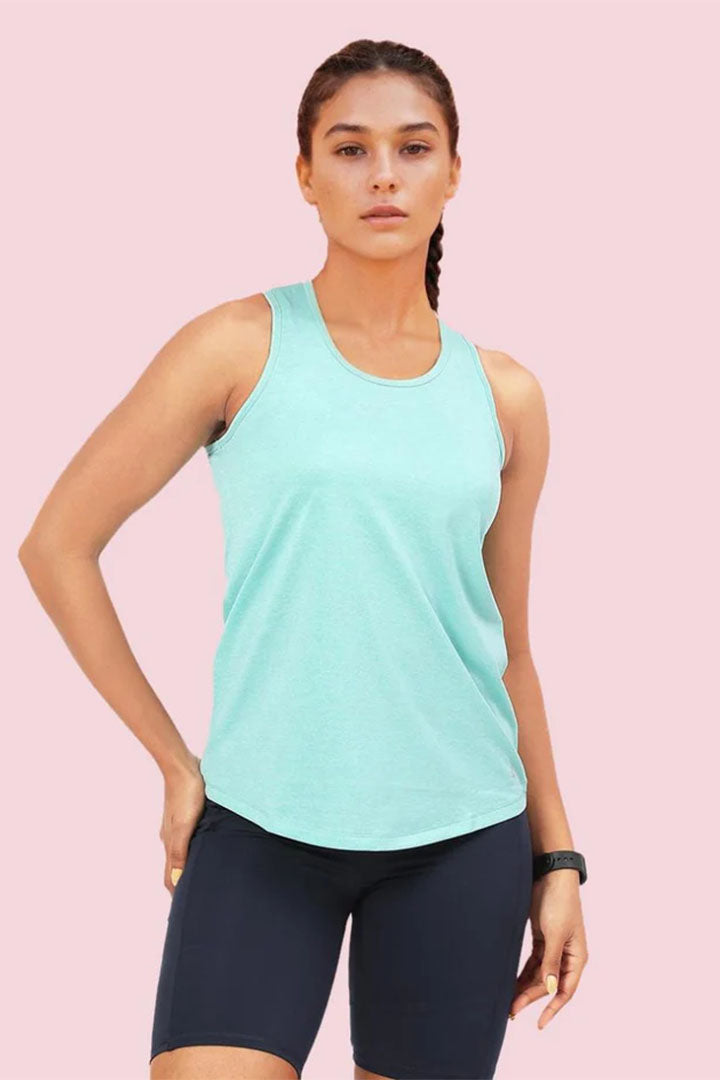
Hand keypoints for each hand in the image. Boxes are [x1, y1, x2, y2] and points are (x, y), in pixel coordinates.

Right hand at [159, 752, 205, 894]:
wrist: (183, 766)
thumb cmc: (187, 794)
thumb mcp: (185, 825)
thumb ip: (180, 851)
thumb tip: (176, 880)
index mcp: (170, 842)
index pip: (170, 876)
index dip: (176, 893)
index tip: (185, 909)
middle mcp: (171, 837)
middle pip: (175, 866)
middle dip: (182, 882)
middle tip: (198, 896)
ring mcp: (178, 825)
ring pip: (182, 852)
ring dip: (189, 866)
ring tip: (204, 876)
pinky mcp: (186, 814)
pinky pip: (188, 838)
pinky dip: (194, 849)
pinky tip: (206, 847)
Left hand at [509, 869, 588, 1028]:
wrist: (550, 875)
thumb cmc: (558, 902)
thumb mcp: (554, 934)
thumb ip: (551, 962)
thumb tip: (551, 989)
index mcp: (576, 957)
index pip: (565, 991)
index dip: (552, 1009)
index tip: (539, 1024)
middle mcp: (566, 955)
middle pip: (549, 985)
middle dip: (531, 998)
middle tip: (511, 1010)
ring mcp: (553, 947)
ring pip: (539, 975)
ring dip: (525, 987)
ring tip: (508, 1001)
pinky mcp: (542, 937)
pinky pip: (533, 962)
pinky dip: (523, 973)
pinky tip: (512, 982)